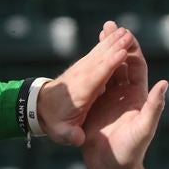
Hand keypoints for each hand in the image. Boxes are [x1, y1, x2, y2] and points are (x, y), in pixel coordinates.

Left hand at [34, 25, 135, 146]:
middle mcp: (81, 76)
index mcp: (81, 92)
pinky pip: (97, 52)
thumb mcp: (61, 133)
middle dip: (114, 46)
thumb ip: (70, 136)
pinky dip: (106, 42)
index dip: (109, 64)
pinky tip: (114, 34)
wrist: (39, 106)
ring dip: (112, 40)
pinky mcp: (82, 66)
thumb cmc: (55, 121)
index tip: (122, 53)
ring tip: (125, 30)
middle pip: (101, 59)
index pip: (97, 75)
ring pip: (99, 52)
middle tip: (129, 34)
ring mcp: (81, 69)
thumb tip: (78, 138)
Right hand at [80, 22, 168, 168]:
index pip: (137, 66)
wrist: (112, 168)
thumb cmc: (131, 151)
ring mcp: (109, 99)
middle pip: (121, 63)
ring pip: (107, 70)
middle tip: (109, 25)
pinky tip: (83, 56)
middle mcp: (125, 95)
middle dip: (116, 44)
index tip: (126, 33)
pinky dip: (90, 68)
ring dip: (103, 52)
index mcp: (138, 96)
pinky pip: (93, 83)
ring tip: (98, 32)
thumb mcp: (144, 128)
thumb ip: (154, 106)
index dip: (132, 49)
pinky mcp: (95, 106)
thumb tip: (164, 83)